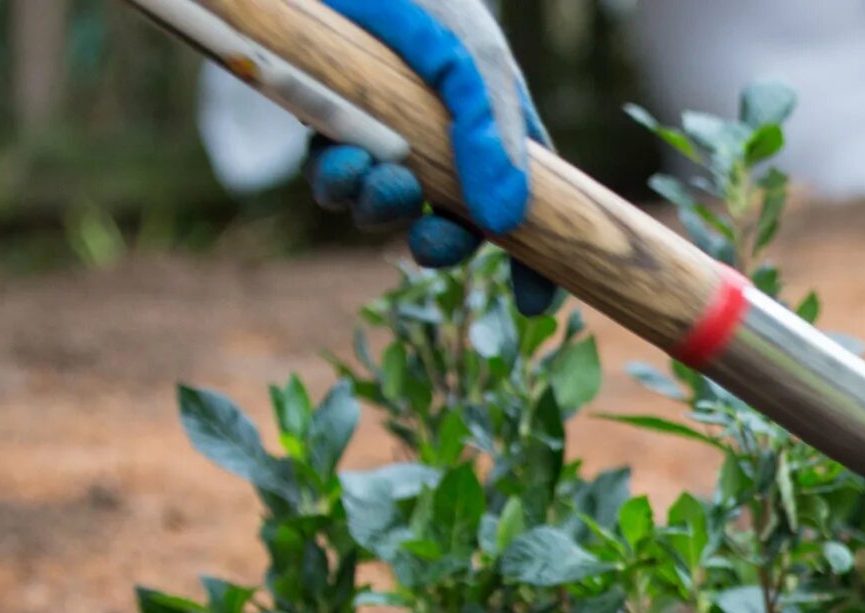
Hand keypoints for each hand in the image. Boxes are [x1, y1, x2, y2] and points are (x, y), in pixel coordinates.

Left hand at [303, 0, 561, 315]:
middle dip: (443, 242)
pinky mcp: (328, 122)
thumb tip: (503, 221)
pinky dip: (337, 179)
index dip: (535, 252)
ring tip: (371, 177)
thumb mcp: (467, 58)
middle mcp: (438, 130)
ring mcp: (381, 129)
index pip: (526, 197)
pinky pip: (335, 178)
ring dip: (381, 207)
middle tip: (430, 239)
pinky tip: (338, 152)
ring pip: (388, 203)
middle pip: (455, 219)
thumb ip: (489, 132)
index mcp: (490, 115)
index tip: (536, 302)